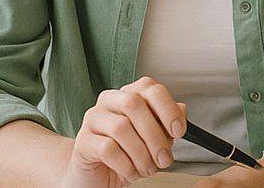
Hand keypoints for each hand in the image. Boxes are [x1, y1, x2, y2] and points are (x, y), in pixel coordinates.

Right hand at [62, 76, 186, 187]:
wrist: (98, 175)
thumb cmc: (127, 152)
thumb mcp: (152, 138)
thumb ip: (165, 123)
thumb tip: (180, 111)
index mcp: (130, 94)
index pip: (151, 88)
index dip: (168, 109)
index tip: (178, 131)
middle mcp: (110, 101)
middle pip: (134, 104)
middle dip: (155, 135)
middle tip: (164, 158)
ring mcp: (93, 119)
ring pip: (121, 127)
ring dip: (141, 153)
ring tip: (148, 169)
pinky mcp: (83, 142)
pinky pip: (107, 149)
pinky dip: (126, 164)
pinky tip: (131, 173)